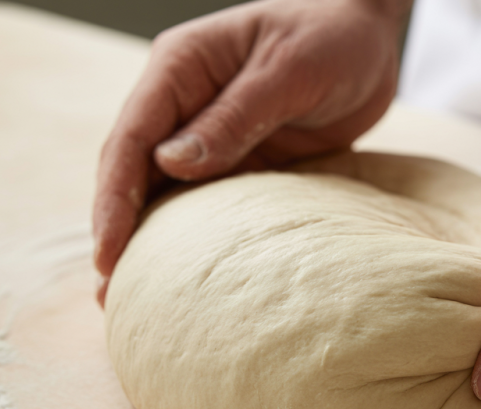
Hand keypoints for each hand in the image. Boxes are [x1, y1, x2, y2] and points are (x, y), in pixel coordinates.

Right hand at [93, 0, 408, 304]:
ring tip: (132, 298)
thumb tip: (172, 164)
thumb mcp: (288, 71)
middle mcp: (184, 101)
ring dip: (149, 240)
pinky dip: (192, 235)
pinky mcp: (240, 156)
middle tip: (108, 294)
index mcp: (182, 67)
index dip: (114, 198)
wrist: (372, 38)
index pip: (132, 138)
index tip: (108, 252)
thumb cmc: (332, 37)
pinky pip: (207, 200)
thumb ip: (235, 116)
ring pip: (165, 191)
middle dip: (119, 229)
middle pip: (134, 170)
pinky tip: (183, 274)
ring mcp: (209, 131)